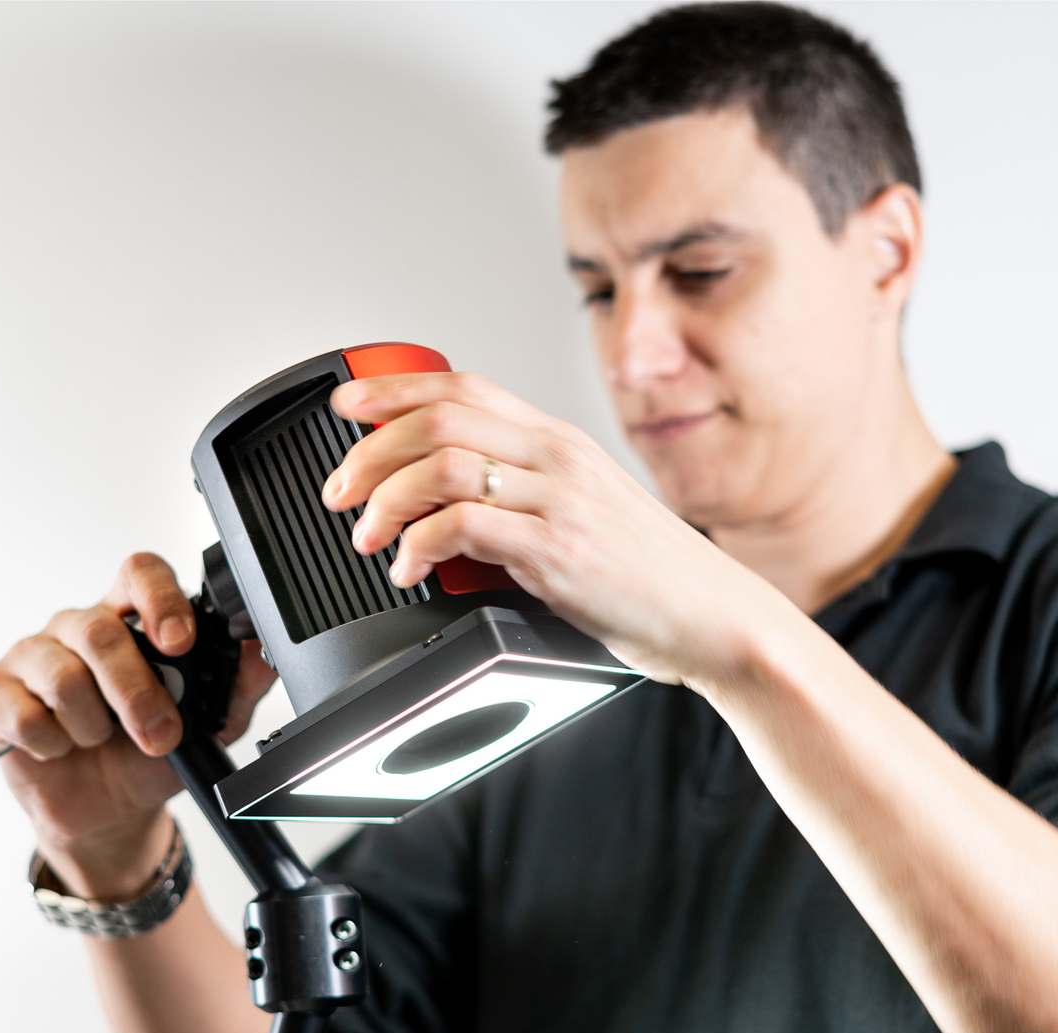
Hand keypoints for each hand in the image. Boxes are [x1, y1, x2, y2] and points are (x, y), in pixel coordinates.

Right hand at [0, 552, 276, 897]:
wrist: (109, 810)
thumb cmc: (151, 754)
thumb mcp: (210, 724)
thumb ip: (239, 683)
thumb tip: (261, 650)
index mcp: (132, 619)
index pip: (140, 572)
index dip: (158, 599)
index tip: (180, 642)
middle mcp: (80, 626)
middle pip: (100, 632)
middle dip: (135, 693)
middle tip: (159, 733)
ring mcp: (33, 654)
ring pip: (63, 677)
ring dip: (94, 727)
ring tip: (100, 739)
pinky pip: (23, 713)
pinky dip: (52, 744)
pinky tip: (60, 748)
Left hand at [323, 372, 777, 685]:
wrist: (718, 620)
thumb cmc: (654, 579)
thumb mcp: (589, 514)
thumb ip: (529, 497)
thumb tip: (455, 507)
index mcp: (563, 443)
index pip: (464, 386)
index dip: (394, 389)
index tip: (347, 408)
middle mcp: (560, 459)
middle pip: (440, 418)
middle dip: (370, 451)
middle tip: (339, 490)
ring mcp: (561, 502)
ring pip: (443, 465)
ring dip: (385, 499)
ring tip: (366, 536)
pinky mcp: (559, 552)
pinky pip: (464, 527)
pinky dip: (419, 545)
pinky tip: (409, 569)